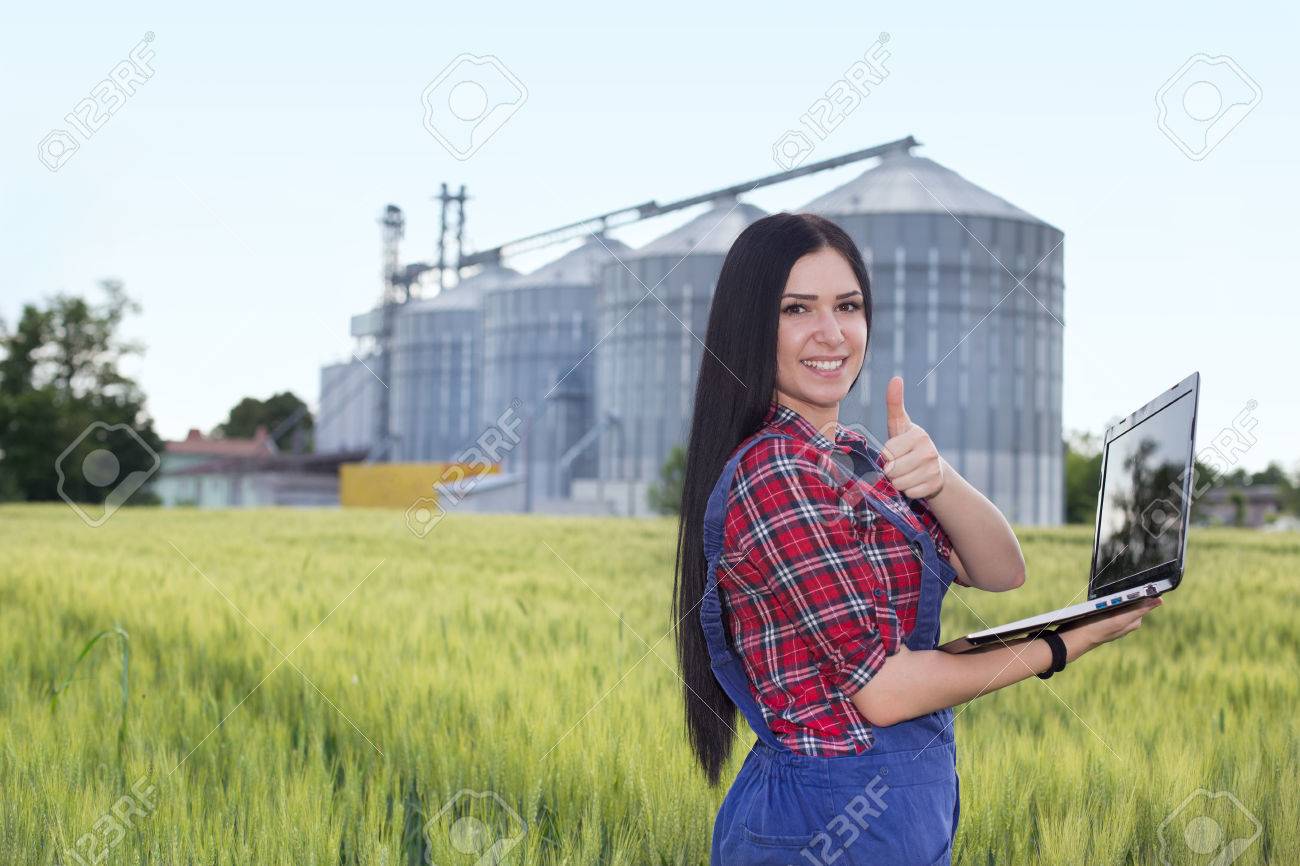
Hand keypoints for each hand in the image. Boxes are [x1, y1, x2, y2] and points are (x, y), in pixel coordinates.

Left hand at [880, 376, 944, 499]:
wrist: (932, 467)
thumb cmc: (908, 444)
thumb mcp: (899, 425)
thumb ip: (894, 404)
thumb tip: (896, 378)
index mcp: (918, 435)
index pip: (887, 453)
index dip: (886, 456)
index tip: (894, 452)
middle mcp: (929, 450)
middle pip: (892, 470)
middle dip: (890, 471)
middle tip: (898, 465)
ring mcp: (934, 468)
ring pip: (900, 484)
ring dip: (898, 482)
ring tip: (906, 473)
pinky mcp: (936, 484)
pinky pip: (910, 493)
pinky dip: (909, 491)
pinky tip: (915, 482)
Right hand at [1058, 596, 1161, 659]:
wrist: (1075, 638)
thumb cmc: (1098, 629)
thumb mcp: (1120, 619)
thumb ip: (1139, 610)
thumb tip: (1159, 601)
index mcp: (1134, 621)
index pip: (1143, 601)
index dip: (1141, 592)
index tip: (1136, 583)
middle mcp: (1126, 621)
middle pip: (1131, 599)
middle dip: (1125, 593)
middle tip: (1114, 591)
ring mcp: (1114, 619)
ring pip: (1119, 601)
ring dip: (1114, 596)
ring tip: (1105, 597)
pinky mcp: (1104, 617)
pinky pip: (1110, 604)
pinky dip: (1106, 600)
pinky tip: (1099, 601)